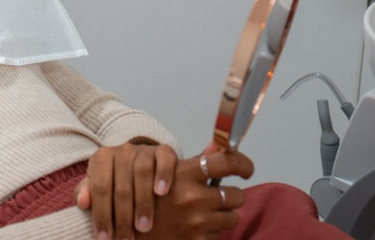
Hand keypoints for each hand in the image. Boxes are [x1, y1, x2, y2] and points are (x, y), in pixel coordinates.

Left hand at [77, 140, 177, 239]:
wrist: (144, 162)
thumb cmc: (116, 180)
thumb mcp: (100, 185)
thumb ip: (88, 192)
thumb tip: (83, 202)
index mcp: (102, 158)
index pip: (100, 188)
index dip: (101, 215)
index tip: (104, 238)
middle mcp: (122, 151)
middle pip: (121, 185)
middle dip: (123, 216)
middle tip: (126, 239)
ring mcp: (144, 150)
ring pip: (142, 173)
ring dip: (143, 202)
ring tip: (143, 227)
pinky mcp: (164, 150)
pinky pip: (164, 160)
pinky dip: (163, 175)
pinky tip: (161, 193)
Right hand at [139, 147, 254, 239]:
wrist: (128, 231)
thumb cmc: (149, 199)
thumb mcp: (168, 173)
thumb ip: (198, 160)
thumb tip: (220, 145)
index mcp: (184, 175)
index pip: (227, 163)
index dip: (243, 164)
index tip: (246, 170)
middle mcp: (193, 197)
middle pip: (237, 195)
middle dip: (231, 196)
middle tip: (218, 197)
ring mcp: (197, 222)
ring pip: (232, 217)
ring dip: (222, 215)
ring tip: (204, 213)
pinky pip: (219, 234)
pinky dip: (210, 231)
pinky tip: (194, 227)